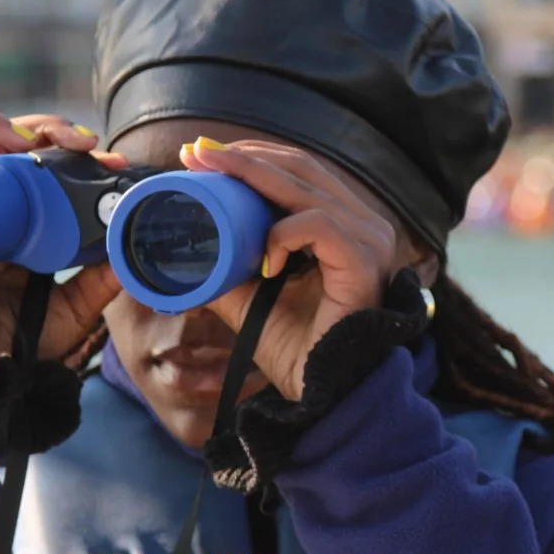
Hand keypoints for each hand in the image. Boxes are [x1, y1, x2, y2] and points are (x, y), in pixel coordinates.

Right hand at [0, 112, 125, 376]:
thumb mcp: (74, 307)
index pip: (33, 157)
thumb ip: (101, 280)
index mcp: (15, 215)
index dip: (65, 145)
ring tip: (21, 141)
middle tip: (77, 143)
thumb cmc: (22, 341)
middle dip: (39, 127)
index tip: (107, 159)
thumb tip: (131, 249)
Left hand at [179, 137, 411, 401]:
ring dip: (254, 176)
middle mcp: (364, 226)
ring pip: (308, 187)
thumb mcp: (249, 298)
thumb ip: (227, 267)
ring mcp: (370, 241)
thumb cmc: (298, 351)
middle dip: (245, 156)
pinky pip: (321, 224)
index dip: (251, 157)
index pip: (298, 172)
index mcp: (343, 227)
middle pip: (303, 168)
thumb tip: (183, 246)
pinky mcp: (365, 263)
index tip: (200, 155)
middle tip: (196, 154)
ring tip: (211, 177)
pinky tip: (265, 259)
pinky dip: (284, 233)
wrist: (325, 399)